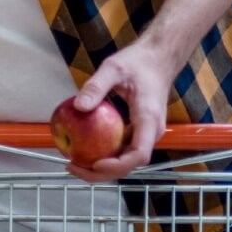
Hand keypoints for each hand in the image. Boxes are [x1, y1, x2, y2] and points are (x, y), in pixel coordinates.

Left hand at [65, 41, 175, 181]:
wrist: (159, 59)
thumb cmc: (139, 62)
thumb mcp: (113, 68)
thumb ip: (96, 86)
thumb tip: (78, 106)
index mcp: (148, 119)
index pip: (139, 154)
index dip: (117, 165)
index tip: (95, 164)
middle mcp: (151, 132)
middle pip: (130, 163)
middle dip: (103, 172)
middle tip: (72, 167)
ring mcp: (146, 133)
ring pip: (127, 159)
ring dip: (103, 167)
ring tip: (74, 164)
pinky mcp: (139, 131)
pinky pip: (123, 149)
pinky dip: (105, 154)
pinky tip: (84, 150)